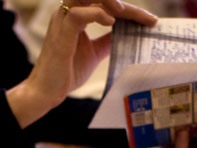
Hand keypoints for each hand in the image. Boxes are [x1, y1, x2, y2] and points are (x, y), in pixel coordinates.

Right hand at [7, 0, 157, 127]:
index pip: (104, 3)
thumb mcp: (94, 53)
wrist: (46, 91)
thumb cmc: (66, 72)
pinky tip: (111, 24)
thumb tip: (128, 33)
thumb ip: (107, 41)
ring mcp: (62, 22)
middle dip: (122, 3)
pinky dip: (97, 14)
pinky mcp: (61, 34)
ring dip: (109, 1)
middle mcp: (67, 14)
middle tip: (145, 18)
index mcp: (74, 16)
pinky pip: (78, 14)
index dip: (129, 10)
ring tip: (125, 13)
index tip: (150, 20)